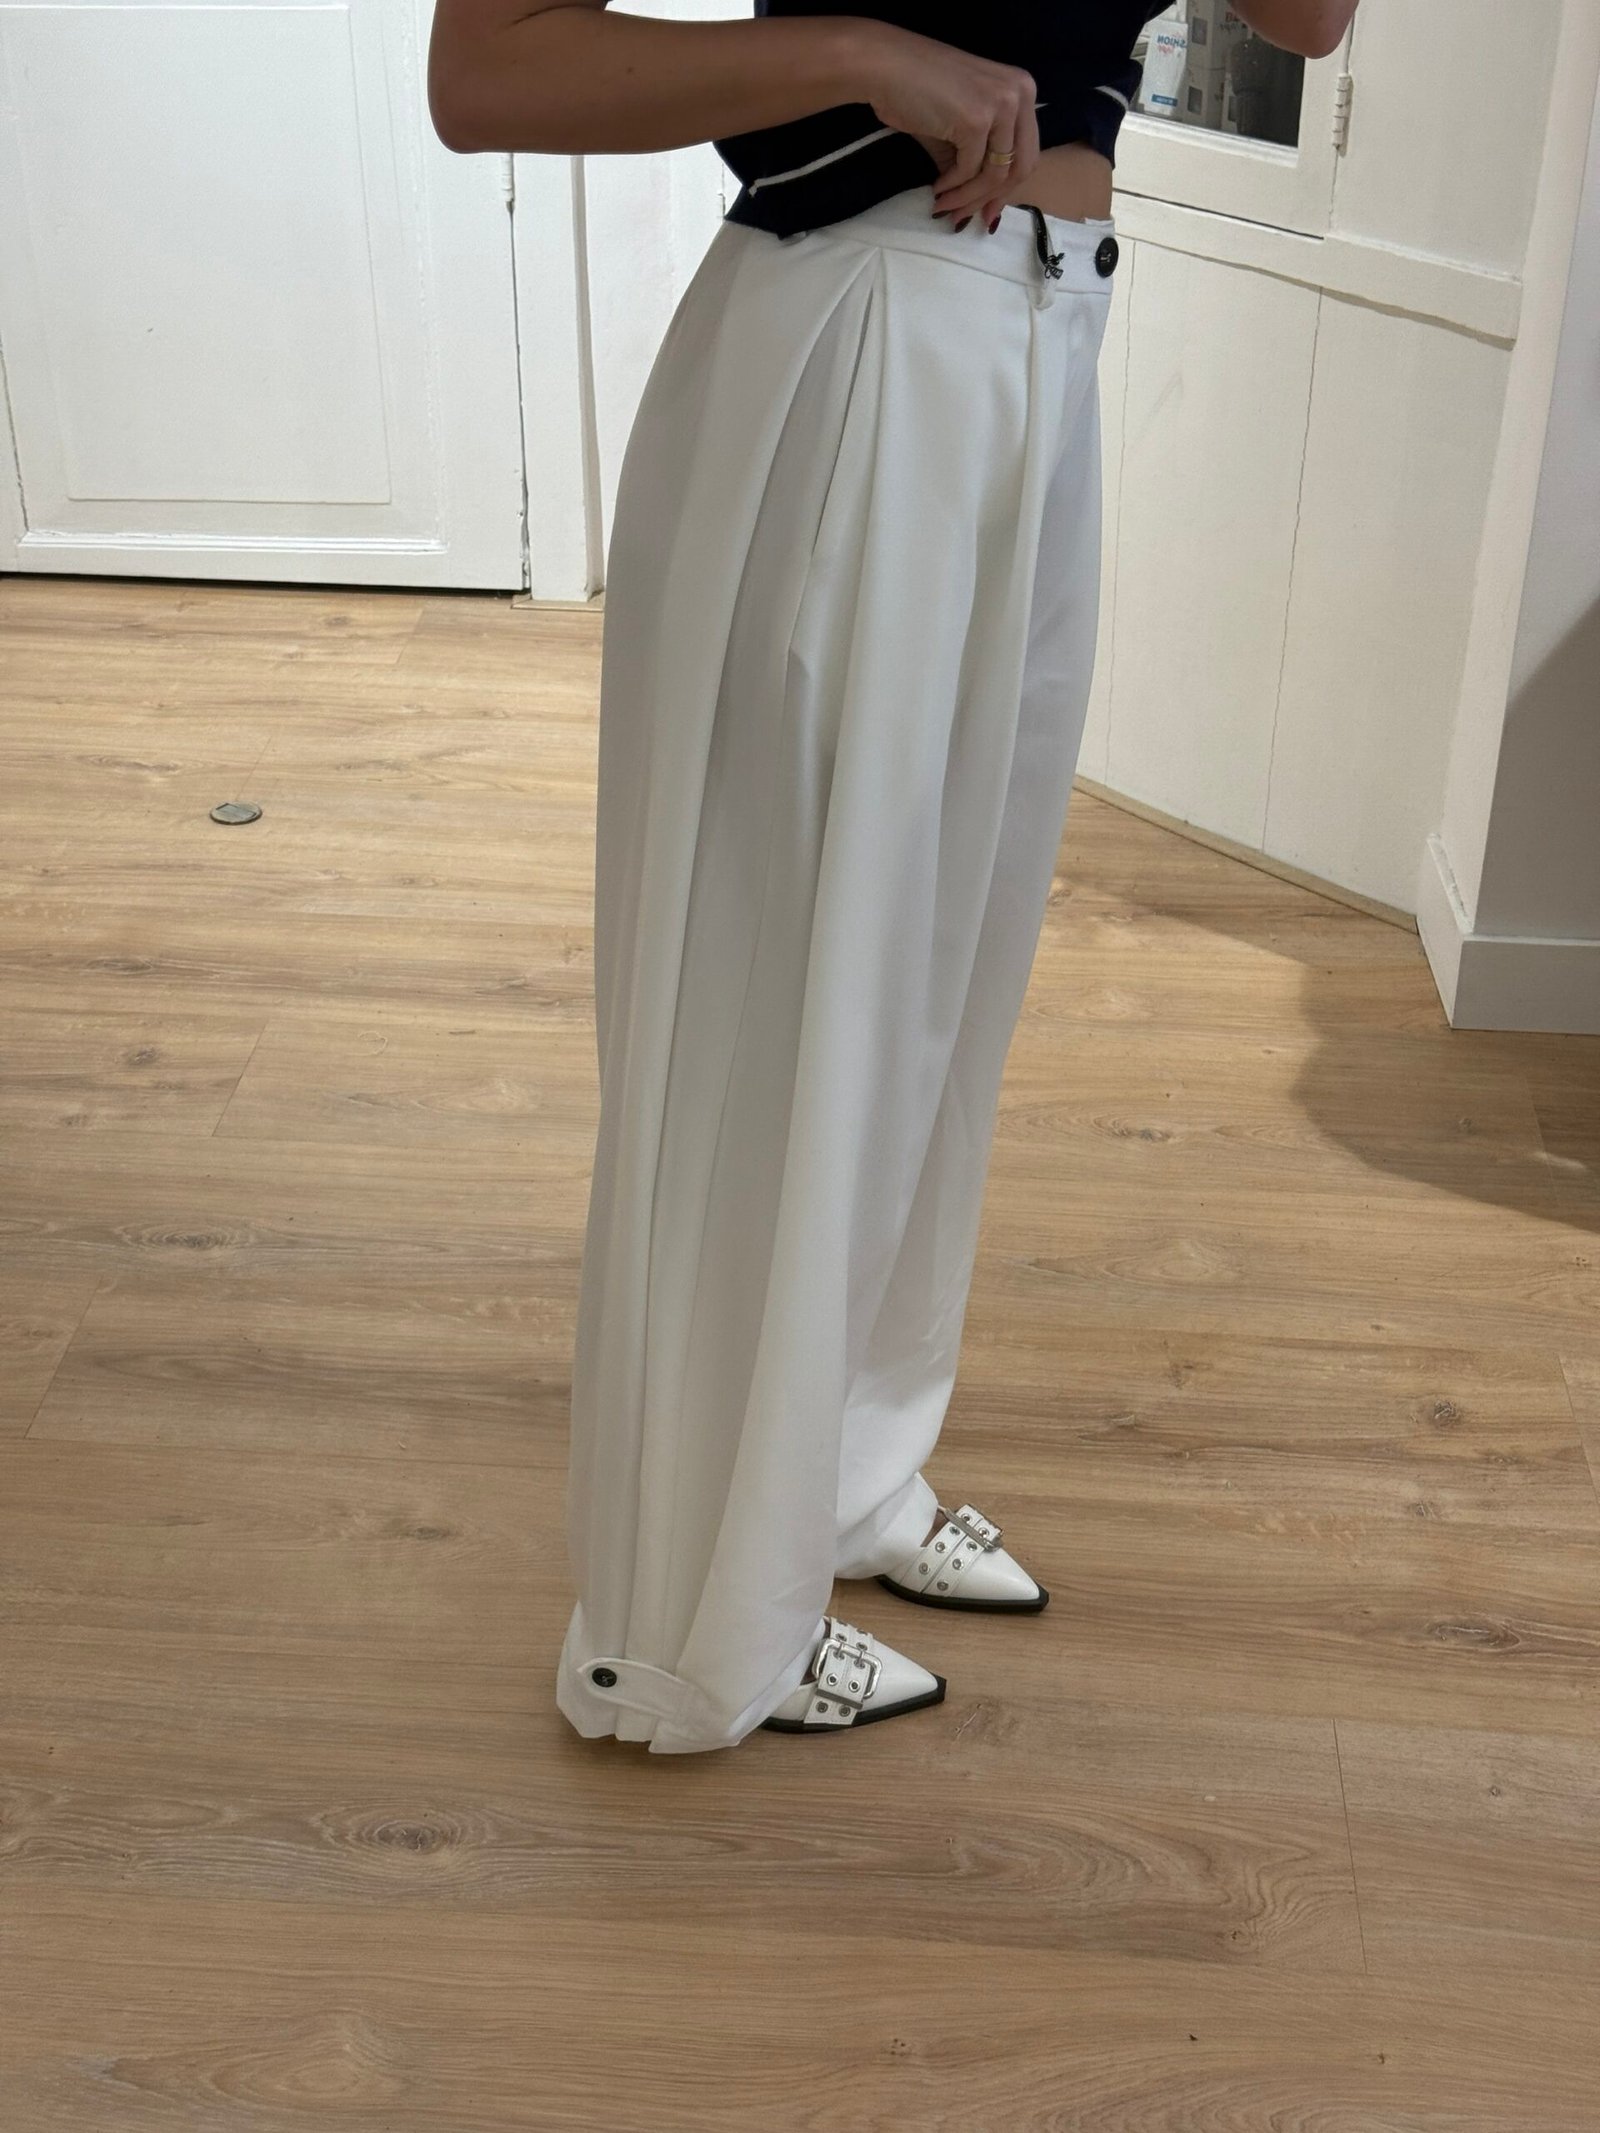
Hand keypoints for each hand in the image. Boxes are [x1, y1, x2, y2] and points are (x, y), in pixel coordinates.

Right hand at [855, 22, 1039, 229]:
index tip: (989, 214)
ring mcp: (1001, 105)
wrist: (885, 66)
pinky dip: (952, 186)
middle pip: (1019, 167)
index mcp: (1022, 90)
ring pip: (995, 174)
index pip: (1027, 152)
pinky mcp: (976, 120)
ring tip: (944, 207)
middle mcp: (1020, 93)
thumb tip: (979, 203)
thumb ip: (977, 158)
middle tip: (965, 217)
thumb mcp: (960, 124)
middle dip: (990, 199)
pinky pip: (969, 170)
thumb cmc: (917, 89)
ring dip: (967, 198)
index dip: (1008, 189)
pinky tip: (937, 189)